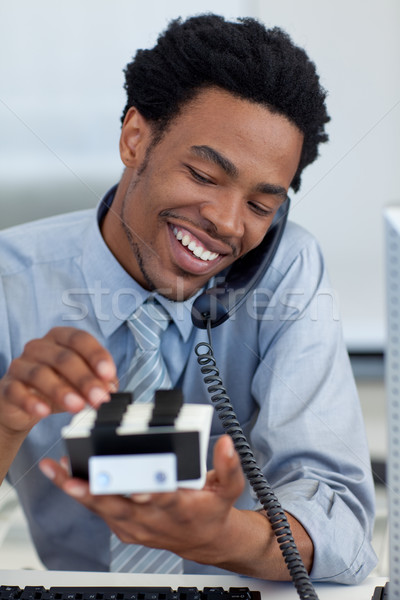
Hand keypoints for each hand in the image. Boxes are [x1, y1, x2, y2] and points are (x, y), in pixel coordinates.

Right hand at [0, 327, 117, 434]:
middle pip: (63, 357)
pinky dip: (31, 402)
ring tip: (77, 406)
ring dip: (62, 391)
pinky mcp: (8, 386)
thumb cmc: (56, 384)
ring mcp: (21, 365)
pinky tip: (44, 411)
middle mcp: (39, 347)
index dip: (96, 355)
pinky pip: (17, 391)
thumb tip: (110, 388)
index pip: (80, 339)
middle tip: (99, 397)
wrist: (23, 404)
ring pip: (41, 374)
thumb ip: (97, 381)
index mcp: (60, 338)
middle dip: (85, 379)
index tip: (108, 374)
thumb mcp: (80, 381)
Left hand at [39, 434, 245, 565]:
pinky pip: (99, 511)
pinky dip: (81, 494)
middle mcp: (153, 519)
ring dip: (78, 490)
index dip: (148, 493)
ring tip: (57, 471)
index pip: (163, 499)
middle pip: (120, 505)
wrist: (204, 541)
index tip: (135, 486)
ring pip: (102, 509)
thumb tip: (225, 443)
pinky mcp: (124, 527)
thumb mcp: (230, 488)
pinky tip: (64, 477)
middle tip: (72, 477)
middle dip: (94, 491)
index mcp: (180, 507)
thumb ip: (229, 465)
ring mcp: (135, 526)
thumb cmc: (211, 511)